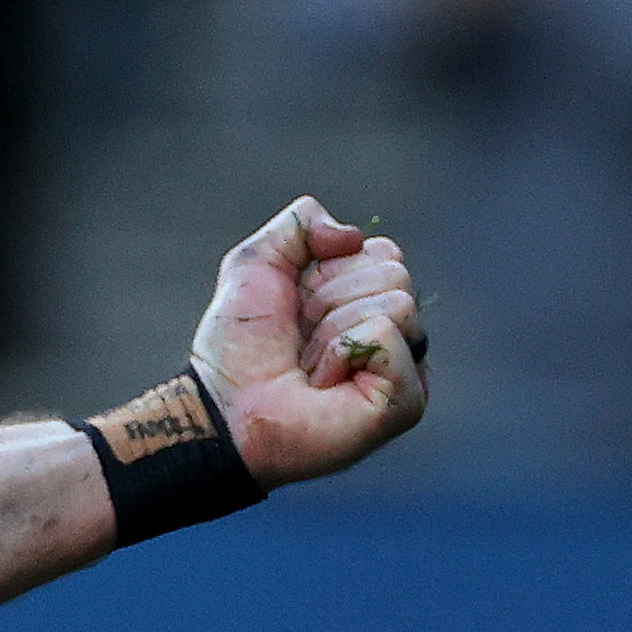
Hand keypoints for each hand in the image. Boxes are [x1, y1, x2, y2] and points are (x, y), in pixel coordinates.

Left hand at [192, 196, 425, 486]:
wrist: (224, 407)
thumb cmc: (238, 347)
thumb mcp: (255, 264)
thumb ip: (300, 224)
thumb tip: (353, 234)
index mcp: (367, 299)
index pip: (384, 252)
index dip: (330, 272)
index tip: (298, 307)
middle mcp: (393, 333)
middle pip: (395, 273)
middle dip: (331, 300)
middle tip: (302, 341)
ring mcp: (405, 369)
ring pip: (397, 303)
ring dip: (333, 331)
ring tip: (311, 368)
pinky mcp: (407, 401)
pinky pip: (388, 336)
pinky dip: (344, 352)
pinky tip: (326, 386)